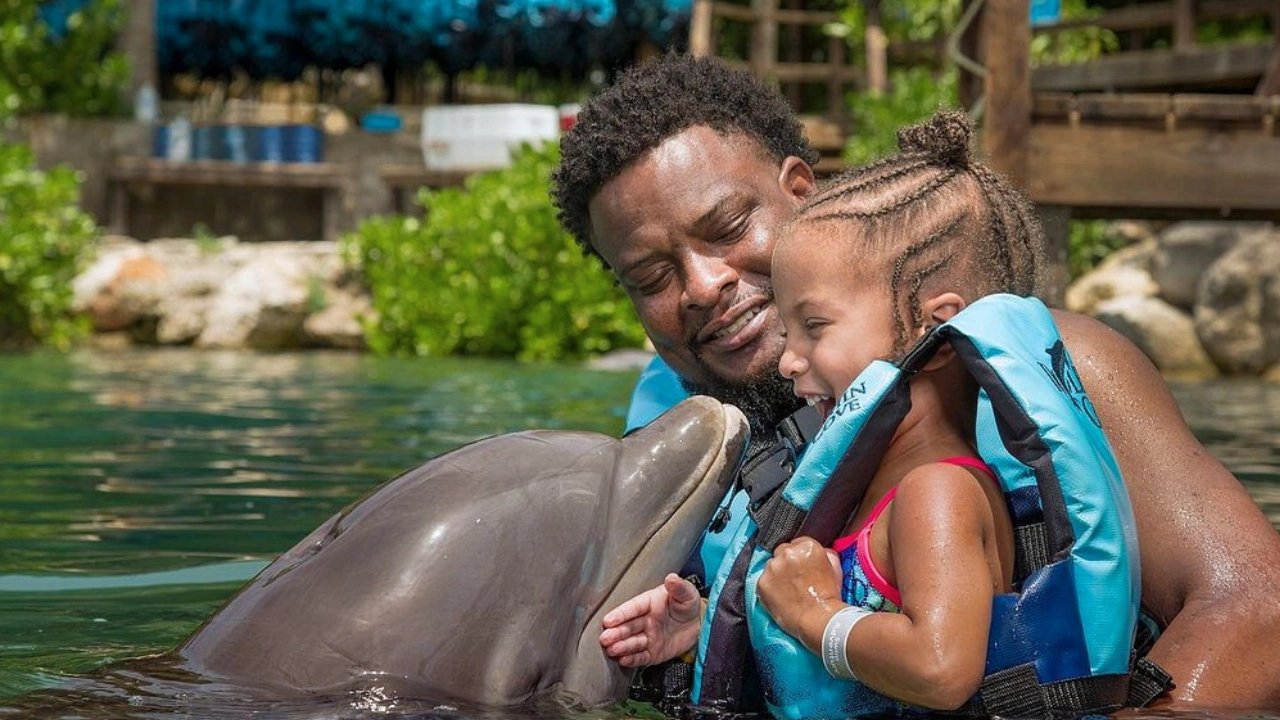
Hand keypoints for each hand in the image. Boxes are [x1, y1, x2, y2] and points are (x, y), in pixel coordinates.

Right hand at [599, 573, 703, 667]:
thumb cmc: (688, 605)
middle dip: (616, 633)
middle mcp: (645, 620)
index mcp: (649, 603)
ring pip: (632, 642)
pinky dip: (632, 659)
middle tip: (605, 638)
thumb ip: (679, 587)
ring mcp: (648, 637)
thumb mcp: (686, 594)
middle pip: (628, 627)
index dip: (621, 614)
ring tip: (612, 650)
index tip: (608, 620)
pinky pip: (641, 657)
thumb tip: (672, 577)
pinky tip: (623, 660)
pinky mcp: (653, 653)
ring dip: (622, 646)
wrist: (699, 625)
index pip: (633, 608)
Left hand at [757, 536, 844, 652]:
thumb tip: (821, 552)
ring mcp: (772, 567)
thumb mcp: (835, 569)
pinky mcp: (762, 583)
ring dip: (777, 575)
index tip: (802, 567)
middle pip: (782, 552)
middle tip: (794, 579)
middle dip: (787, 563)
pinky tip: (780, 597)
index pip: (798, 543)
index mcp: (807, 546)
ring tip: (787, 590)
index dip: (800, 557)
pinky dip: (769, 588)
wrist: (818, 619)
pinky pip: (763, 581)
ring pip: (771, 566)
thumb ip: (826, 554)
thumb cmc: (829, 595)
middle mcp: (787, 553)